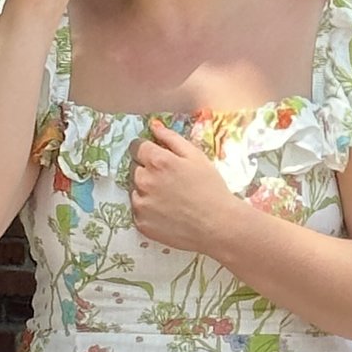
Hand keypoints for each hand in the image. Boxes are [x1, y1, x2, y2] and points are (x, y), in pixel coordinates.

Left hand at [128, 118, 244, 260]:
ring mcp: (141, 204)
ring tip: (169, 198)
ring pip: (135, 189)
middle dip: (147, 170)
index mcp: (158, 162)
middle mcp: (144, 181)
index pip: (136, 147)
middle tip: (169, 180)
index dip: (147, 150)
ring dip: (146, 190)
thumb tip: (153, 126)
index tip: (157, 158)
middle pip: (134, 168)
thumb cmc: (210, 188)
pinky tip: (166, 212)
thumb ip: (171, 138)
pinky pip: (138, 210)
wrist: (217, 226)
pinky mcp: (141, 223)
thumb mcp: (196, 157)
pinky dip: (148, 209)